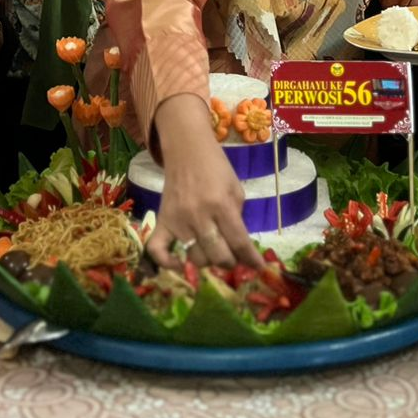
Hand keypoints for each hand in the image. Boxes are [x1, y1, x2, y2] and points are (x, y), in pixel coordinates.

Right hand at [146, 94, 262, 271]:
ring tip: (213, 254)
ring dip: (208, 262)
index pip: (239, 242)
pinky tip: (180, 265)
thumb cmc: (216, 169)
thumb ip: (237, 219)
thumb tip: (240, 249)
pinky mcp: (161, 221)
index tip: (258, 268)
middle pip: (218, 255)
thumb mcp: (236, 190)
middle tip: (233, 258)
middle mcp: (199, 216)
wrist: (187, 150)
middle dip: (230, 262)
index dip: (251, 260)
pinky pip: (158, 250)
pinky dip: (167, 263)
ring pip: (195, 258)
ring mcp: (178, 220)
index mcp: (221, 205)